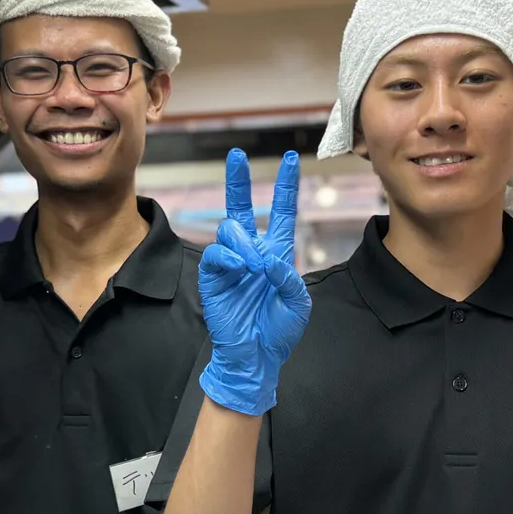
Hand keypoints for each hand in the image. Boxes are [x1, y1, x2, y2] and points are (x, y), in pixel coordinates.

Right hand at [198, 149, 309, 415]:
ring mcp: (231, 264)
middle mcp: (252, 252)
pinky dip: (228, 257)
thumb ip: (289, 278)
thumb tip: (268, 259)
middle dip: (238, 181)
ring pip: (229, 229)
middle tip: (237, 156)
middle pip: (242, 207)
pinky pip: (215, 254)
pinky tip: (240, 268)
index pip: (281, 212)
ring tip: (253, 265)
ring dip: (244, 242)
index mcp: (277, 254)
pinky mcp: (213, 277)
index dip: (286, 186)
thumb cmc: (279, 331)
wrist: (257, 357)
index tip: (291, 159)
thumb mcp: (299, 304)